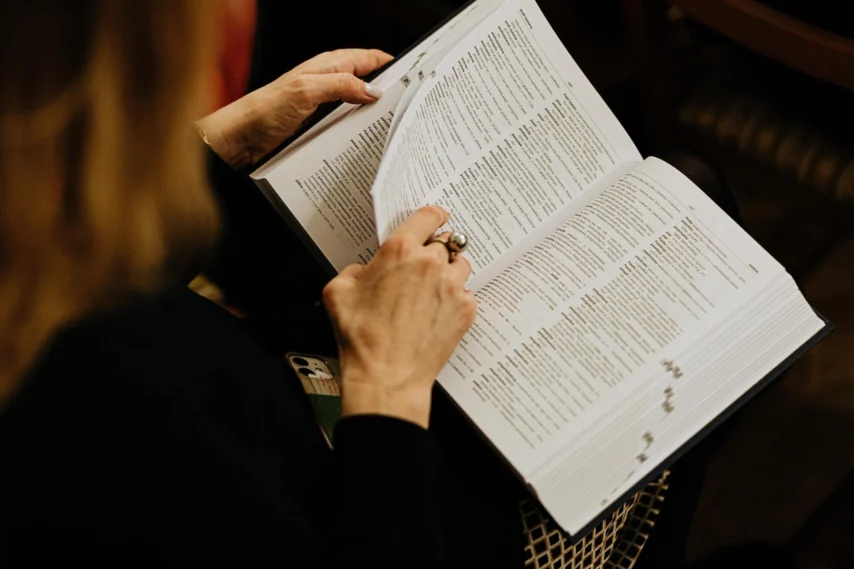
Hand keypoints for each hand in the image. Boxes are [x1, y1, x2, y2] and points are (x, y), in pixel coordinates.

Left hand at [197, 49, 392, 169]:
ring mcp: (321, 106)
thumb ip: (341, 85)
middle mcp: (325, 84)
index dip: (391, 64)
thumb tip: (372, 90)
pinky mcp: (315, 126)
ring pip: (357, 106)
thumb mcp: (307, 91)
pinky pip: (345, 125)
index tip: (413, 74)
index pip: (368, 59)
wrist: (239, 139)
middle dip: (387, 91)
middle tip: (409, 104)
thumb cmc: (263, 111)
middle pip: (366, 83)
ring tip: (393, 126)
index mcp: (326, 67)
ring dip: (373, 115)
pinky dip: (358, 130)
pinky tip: (365, 142)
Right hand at [322, 207, 476, 428]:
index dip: (433, 215)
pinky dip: (455, 299)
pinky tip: (437, 312)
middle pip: (444, 242)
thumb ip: (355, 270)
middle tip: (422, 268)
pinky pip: (466, 294)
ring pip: (460, 265)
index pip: (428, 216)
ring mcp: (451, 287)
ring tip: (432, 290)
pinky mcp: (464, 310)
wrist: (386, 374)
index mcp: (399, 251)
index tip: (437, 216)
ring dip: (449, 272)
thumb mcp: (338, 291)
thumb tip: (365, 271)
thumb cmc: (362, 337)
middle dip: (434, 251)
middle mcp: (430, 264)